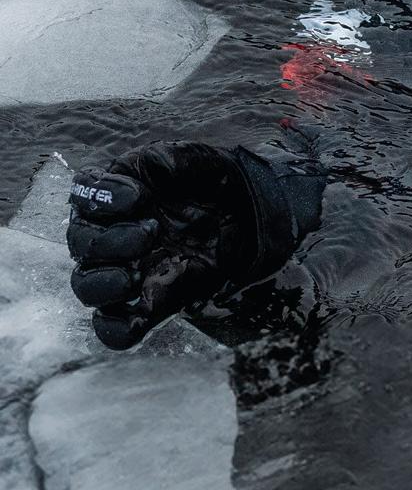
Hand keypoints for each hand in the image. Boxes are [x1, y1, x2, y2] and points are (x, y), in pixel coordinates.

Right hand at [67, 143, 299, 349]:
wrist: (252, 210)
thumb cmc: (212, 182)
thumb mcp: (192, 160)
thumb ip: (165, 160)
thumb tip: (141, 176)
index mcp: (113, 198)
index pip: (83, 199)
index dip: (100, 199)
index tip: (138, 197)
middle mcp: (112, 235)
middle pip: (81, 246)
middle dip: (109, 241)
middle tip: (151, 231)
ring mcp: (130, 269)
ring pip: (88, 287)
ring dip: (104, 284)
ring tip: (136, 275)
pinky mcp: (155, 299)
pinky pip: (116, 326)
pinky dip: (117, 329)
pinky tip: (137, 319)